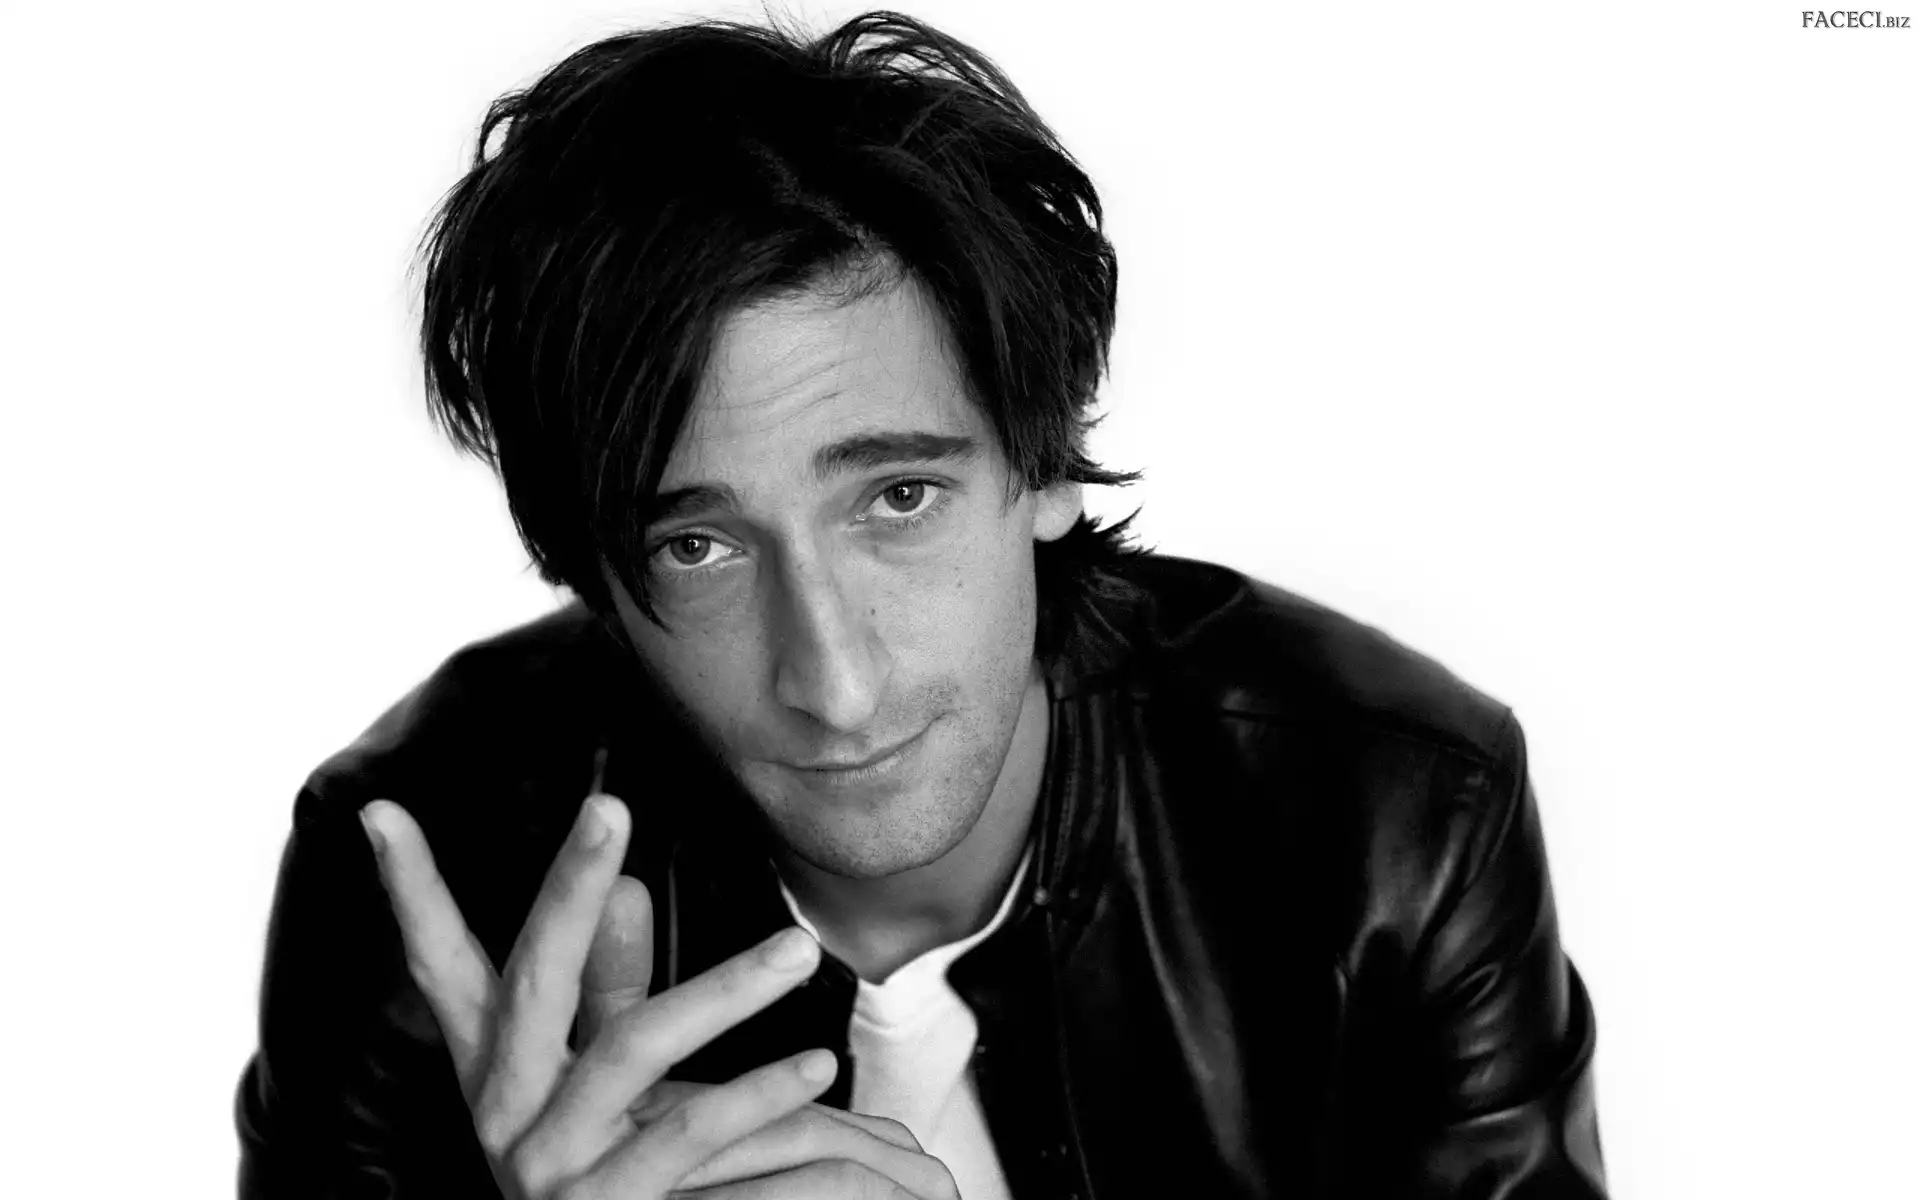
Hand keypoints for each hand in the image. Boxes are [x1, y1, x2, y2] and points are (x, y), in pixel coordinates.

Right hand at [361, 794, 958, 1198]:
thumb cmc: (609, 1168)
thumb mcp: (596, 1075)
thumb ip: (605, 987)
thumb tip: (624, 887)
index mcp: (494, 1065)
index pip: (441, 965)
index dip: (411, 892)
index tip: (378, 811)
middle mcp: (504, 1108)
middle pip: (533, 979)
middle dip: (568, 888)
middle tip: (608, 805)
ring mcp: (550, 1162)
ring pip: (630, 1049)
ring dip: (723, 991)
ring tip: (799, 950)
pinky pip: (686, 1135)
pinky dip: (757, 1096)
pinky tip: (816, 1065)